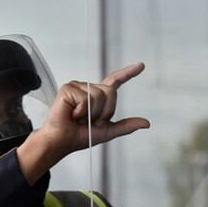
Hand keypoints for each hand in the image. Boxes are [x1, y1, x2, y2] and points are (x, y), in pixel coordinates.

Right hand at [17, 63, 149, 183]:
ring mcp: (78, 86)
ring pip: (98, 96)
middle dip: (104, 111)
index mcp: (99, 96)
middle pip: (110, 92)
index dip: (129, 73)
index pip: (116, 81)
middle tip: (89, 121)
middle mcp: (89, 88)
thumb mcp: (108, 131)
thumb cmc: (80, 136)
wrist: (61, 141)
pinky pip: (85, 99)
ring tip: (79, 118)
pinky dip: (81, 112)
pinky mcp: (68, 88)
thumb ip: (126, 125)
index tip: (141, 65)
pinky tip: (72, 114)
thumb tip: (146, 123)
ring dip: (92, 113)